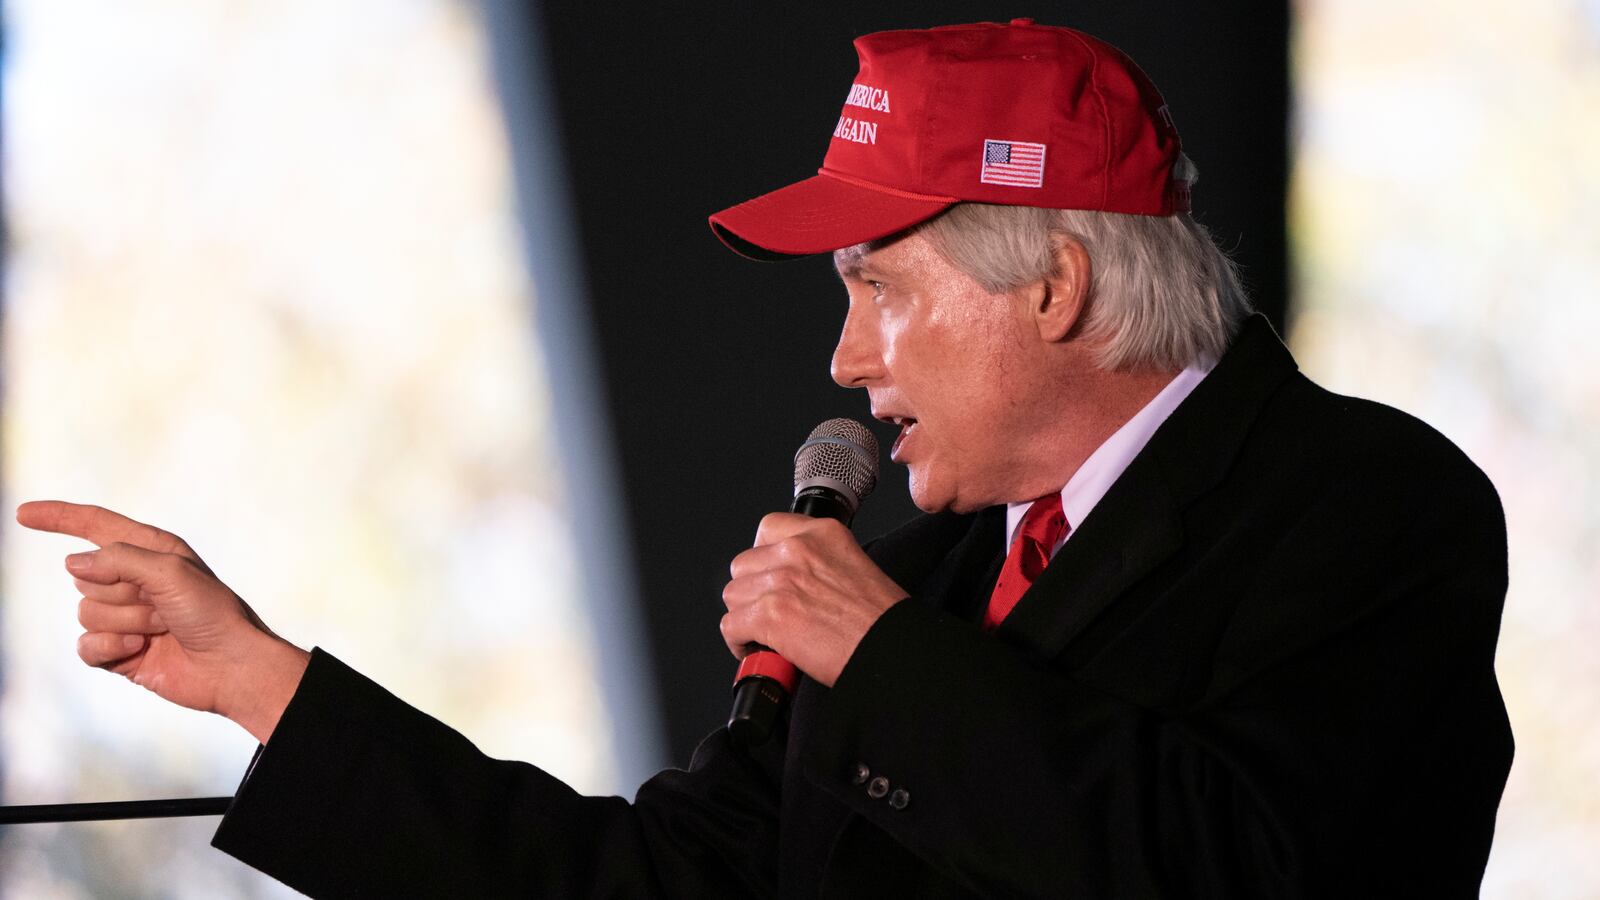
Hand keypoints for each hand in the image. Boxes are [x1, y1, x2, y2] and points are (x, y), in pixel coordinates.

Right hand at [15, 500, 309, 742]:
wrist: (230, 665)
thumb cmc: (212, 612)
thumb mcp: (172, 571)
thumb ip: (119, 559)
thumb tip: (74, 563)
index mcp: (151, 550)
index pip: (95, 525)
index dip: (59, 517)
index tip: (24, 514)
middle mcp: (134, 579)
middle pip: (85, 575)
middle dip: (122, 592)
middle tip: (164, 606)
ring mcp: (124, 616)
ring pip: (86, 612)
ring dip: (126, 622)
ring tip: (162, 628)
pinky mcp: (118, 650)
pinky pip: (86, 645)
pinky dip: (111, 648)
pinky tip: (140, 649)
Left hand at [721, 513, 907, 687]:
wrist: (890, 649)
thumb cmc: (880, 620)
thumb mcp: (855, 566)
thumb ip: (819, 562)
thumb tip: (791, 579)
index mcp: (822, 534)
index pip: (769, 528)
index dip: (763, 557)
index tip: (768, 575)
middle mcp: (799, 550)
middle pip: (744, 565)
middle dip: (752, 591)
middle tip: (770, 611)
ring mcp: (782, 581)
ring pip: (733, 595)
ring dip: (745, 616)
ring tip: (764, 633)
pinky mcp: (770, 615)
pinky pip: (731, 625)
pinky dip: (739, 642)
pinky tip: (758, 649)